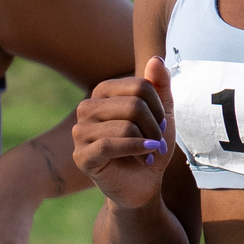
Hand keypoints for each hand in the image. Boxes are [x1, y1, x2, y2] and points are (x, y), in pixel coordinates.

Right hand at [73, 57, 176, 208]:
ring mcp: (80, 132)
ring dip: (147, 142)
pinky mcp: (81, 156)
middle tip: (158, 143)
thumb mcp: (162, 115)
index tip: (163, 125)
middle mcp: (87, 108)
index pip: (140, 85)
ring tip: (151, 153)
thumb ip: (160, 87)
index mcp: (103, 93)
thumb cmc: (149, 147)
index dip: (159, 107)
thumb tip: (155, 59)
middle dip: (155, 127)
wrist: (143, 185)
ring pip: (124, 126)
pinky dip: (136, 151)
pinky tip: (146, 159)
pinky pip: (109, 145)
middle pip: (134, 105)